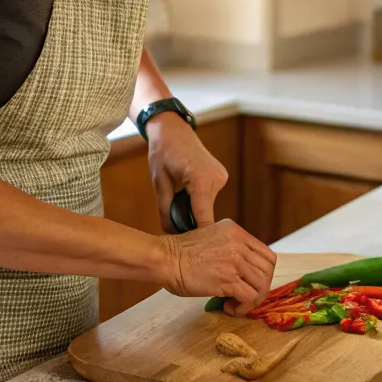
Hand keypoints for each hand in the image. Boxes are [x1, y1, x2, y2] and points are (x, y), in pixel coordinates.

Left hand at [146, 114, 227, 232]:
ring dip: (195, 211)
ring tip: (178, 205)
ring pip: (209, 207)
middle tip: (176, 229)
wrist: (172, 130)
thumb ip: (167, 213)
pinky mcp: (222, 177)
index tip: (188, 252)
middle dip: (192, 223)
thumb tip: (173, 237)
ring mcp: (222, 178)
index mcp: (201, 181)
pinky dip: (200, 201)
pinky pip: (210, 197)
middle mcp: (217, 179)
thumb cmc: (162, 153)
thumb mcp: (159, 185)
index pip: (204, 221)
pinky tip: (186, 196)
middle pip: (207, 215)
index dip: (196, 239)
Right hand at [159, 219, 275, 311]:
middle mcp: (239, 243)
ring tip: (236, 304)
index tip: (252, 283)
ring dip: (252, 300)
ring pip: (262, 284)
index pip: (267, 255)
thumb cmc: (181, 253)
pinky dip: (243, 307)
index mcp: (236, 232)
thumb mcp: (211, 237)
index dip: (264, 273)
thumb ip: (230, 248)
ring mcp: (235, 260)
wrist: (166, 258)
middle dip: (260, 288)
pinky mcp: (228, 278)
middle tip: (246, 297)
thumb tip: (243, 270)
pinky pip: (249, 297)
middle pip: (268, 270)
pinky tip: (229, 308)